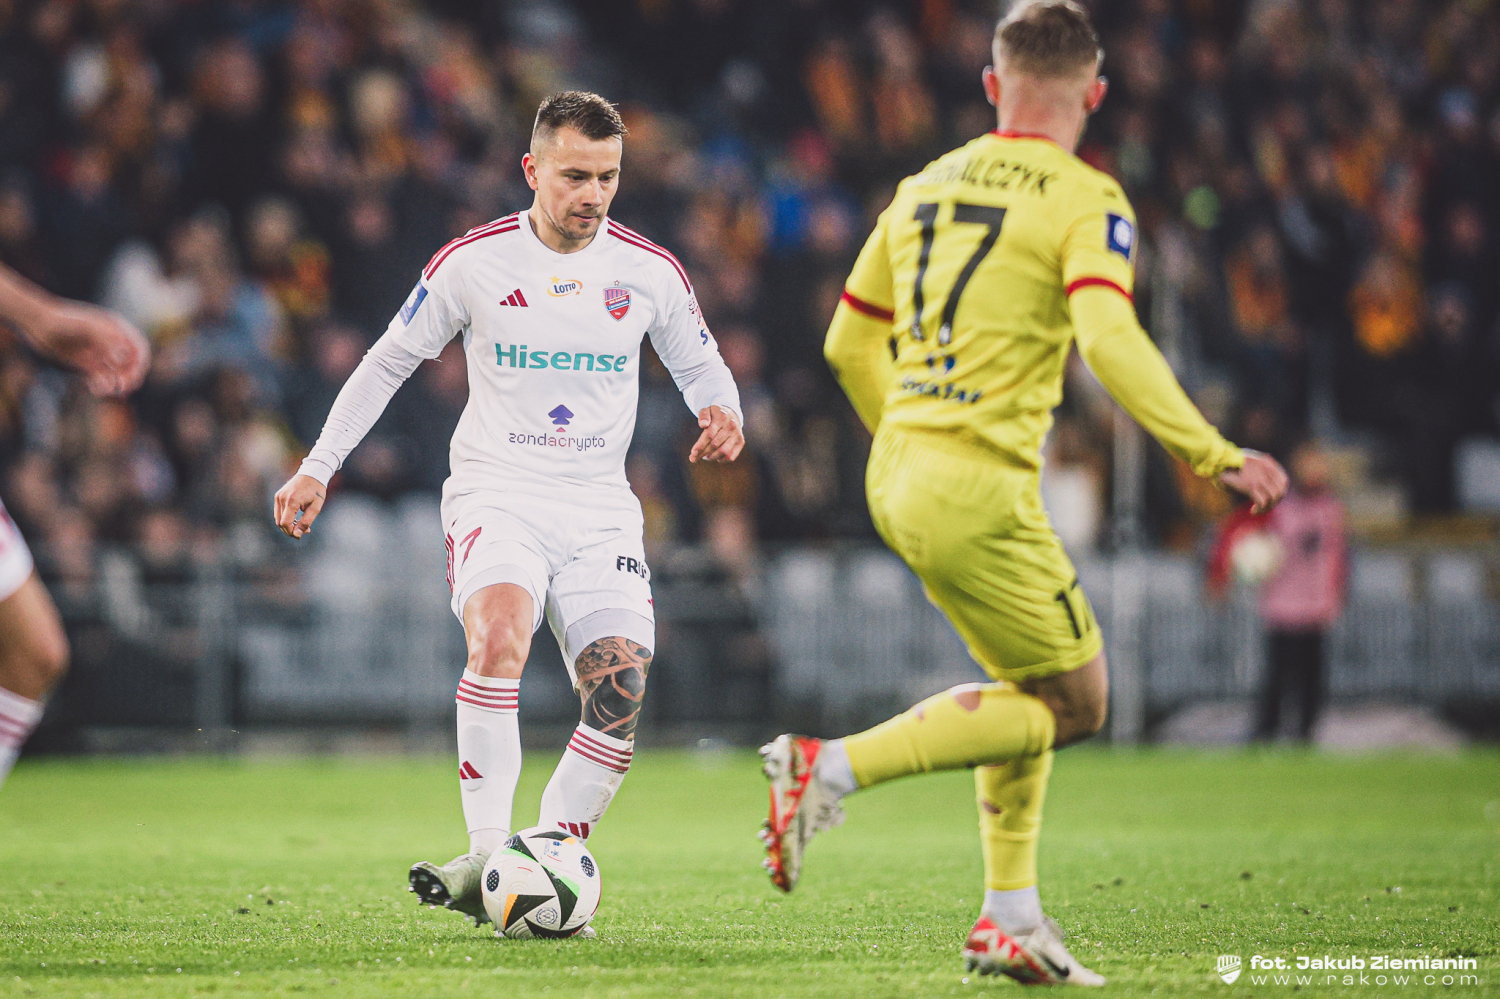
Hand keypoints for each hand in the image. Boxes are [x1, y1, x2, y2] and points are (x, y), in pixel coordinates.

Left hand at [30, 300, 150, 396]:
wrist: (37, 323)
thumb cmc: (62, 321)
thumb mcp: (86, 327)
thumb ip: (107, 340)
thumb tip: (126, 357)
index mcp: (117, 331)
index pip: (138, 349)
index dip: (140, 363)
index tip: (133, 375)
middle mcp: (111, 344)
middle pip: (131, 365)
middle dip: (130, 377)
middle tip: (123, 389)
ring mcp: (99, 355)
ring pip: (117, 374)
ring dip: (116, 385)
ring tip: (107, 391)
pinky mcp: (87, 365)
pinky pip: (101, 379)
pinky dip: (101, 387)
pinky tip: (95, 389)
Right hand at [273, 474, 326, 538]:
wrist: (312, 473)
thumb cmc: (316, 490)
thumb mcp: (316, 507)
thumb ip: (307, 521)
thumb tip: (297, 534)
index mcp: (292, 500)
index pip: (285, 523)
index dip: (292, 532)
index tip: (301, 535)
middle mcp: (282, 498)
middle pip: (280, 522)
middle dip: (290, 530)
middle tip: (304, 530)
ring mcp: (278, 496)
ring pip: (278, 518)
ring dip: (288, 525)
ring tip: (301, 524)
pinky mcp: (278, 495)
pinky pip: (278, 512)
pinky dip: (285, 518)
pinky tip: (296, 519)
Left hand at [688, 405, 743, 463]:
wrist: (731, 414)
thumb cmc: (715, 414)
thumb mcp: (707, 410)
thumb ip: (703, 415)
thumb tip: (703, 425)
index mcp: (722, 417)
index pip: (709, 434)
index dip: (700, 445)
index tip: (693, 453)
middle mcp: (731, 426)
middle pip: (715, 444)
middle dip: (703, 453)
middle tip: (694, 458)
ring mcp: (737, 434)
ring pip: (723, 451)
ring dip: (711, 457)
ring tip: (704, 456)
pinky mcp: (741, 442)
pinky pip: (731, 456)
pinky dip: (722, 460)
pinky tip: (715, 457)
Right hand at [1219, 450, 1288, 514]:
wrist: (1217, 460)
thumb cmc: (1227, 462)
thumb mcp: (1247, 461)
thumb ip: (1257, 468)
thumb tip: (1263, 484)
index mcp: (1267, 462)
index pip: (1283, 480)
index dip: (1280, 492)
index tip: (1271, 499)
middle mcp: (1266, 469)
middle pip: (1280, 490)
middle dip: (1274, 502)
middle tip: (1265, 507)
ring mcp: (1260, 477)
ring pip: (1274, 497)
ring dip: (1267, 507)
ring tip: (1258, 510)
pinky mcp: (1251, 485)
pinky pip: (1262, 501)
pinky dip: (1259, 509)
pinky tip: (1253, 511)